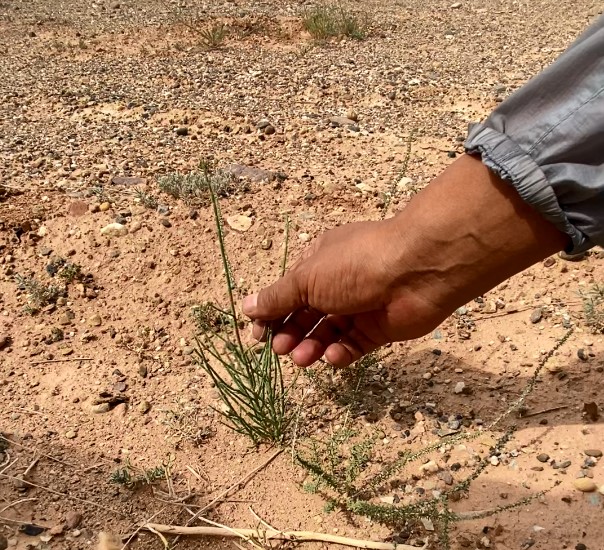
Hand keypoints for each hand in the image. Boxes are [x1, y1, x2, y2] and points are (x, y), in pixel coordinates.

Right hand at [243, 155, 567, 367]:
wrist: (417, 271)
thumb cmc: (355, 265)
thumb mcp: (308, 278)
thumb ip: (278, 297)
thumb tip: (246, 306)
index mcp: (318, 263)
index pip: (286, 292)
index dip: (270, 314)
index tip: (257, 335)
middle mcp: (337, 284)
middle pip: (305, 315)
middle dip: (290, 333)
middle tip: (281, 349)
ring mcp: (358, 307)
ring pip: (327, 333)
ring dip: (312, 347)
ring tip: (303, 358)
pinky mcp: (378, 328)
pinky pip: (353, 345)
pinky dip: (341, 353)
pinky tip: (334, 356)